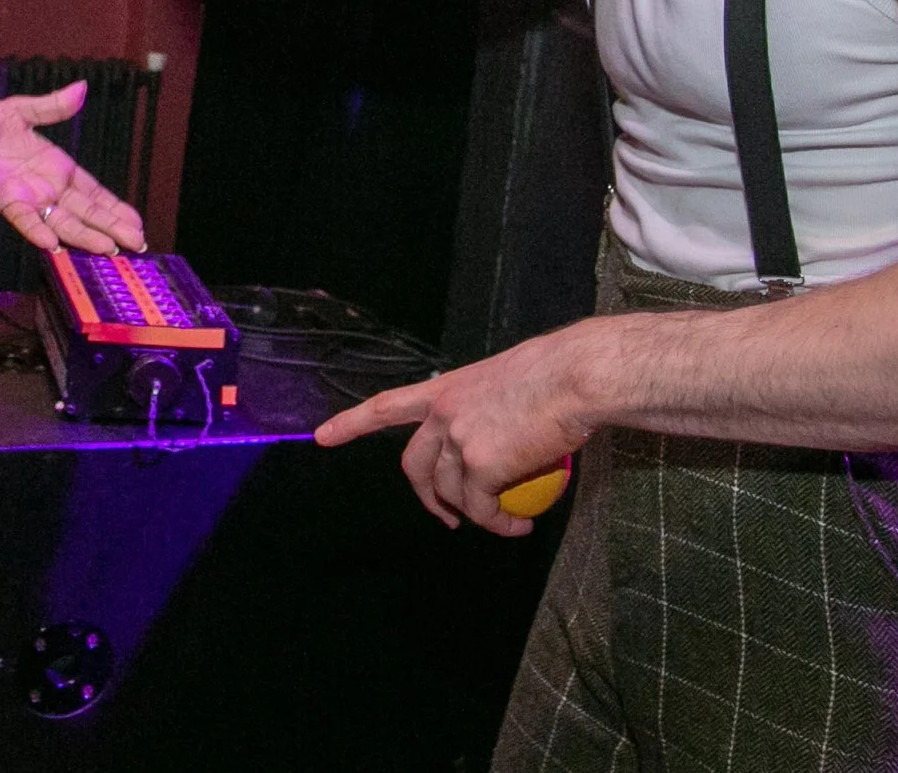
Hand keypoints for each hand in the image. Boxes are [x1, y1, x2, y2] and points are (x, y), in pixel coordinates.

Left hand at [0, 81, 146, 253]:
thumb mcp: (21, 111)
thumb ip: (51, 106)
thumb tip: (81, 88)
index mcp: (57, 168)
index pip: (94, 192)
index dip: (116, 208)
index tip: (137, 223)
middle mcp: (47, 189)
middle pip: (87, 212)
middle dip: (112, 228)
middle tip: (137, 244)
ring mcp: (28, 198)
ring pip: (62, 221)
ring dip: (85, 235)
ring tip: (108, 250)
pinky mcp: (3, 200)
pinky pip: (24, 218)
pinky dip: (38, 230)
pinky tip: (55, 244)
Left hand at [313, 334, 594, 536]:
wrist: (576, 377)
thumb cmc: (560, 373)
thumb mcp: (510, 382)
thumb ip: (491, 409)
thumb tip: (506, 434)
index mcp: (448, 387)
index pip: (387, 405)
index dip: (352, 423)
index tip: (321, 437)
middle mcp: (443, 413)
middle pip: (415, 465)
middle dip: (426, 497)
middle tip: (449, 518)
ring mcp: (458, 439)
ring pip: (452, 493)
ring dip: (476, 516)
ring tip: (508, 523)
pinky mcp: (480, 465)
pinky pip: (483, 509)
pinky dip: (500, 524)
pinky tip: (520, 526)